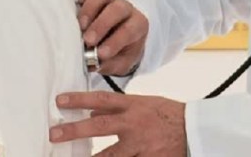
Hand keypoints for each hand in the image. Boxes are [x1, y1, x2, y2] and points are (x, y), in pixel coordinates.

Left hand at [50, 91, 186, 155]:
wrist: (196, 130)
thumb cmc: (167, 114)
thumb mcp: (143, 104)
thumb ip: (117, 108)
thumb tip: (92, 111)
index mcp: (133, 106)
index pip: (101, 99)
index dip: (80, 99)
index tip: (60, 100)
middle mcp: (134, 125)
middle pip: (99, 126)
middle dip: (75, 130)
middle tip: (54, 134)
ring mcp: (141, 145)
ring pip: (110, 155)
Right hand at [77, 0, 147, 75]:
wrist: (116, 39)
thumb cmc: (118, 51)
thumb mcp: (120, 63)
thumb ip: (109, 63)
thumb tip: (93, 62)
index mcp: (137, 25)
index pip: (130, 29)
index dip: (115, 41)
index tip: (101, 54)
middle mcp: (124, 8)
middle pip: (117, 8)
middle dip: (101, 25)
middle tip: (88, 40)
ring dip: (90, 8)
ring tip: (80, 25)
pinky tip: (76, 1)